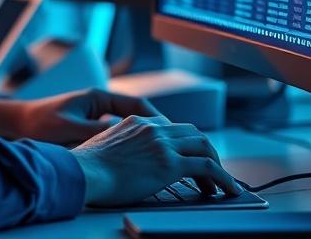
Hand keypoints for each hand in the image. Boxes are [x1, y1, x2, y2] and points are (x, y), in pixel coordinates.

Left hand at [0, 88, 158, 144]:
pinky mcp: (89, 130)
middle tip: (171, 147)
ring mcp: (95, 117)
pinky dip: (126, 146)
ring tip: (158, 155)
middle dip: (154, 130)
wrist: (16, 125)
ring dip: (141, 139)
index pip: (137, 105)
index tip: (170, 133)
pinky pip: (115, 137)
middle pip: (136, 116)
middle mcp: (99, 105)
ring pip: (127, 128)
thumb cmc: (39, 123)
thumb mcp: (70, 128)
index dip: (156, 119)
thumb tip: (123, 139)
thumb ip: (96, 133)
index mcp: (98, 97)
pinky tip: (132, 161)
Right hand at [70, 113, 240, 205]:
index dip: (185, 142)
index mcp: (136, 121)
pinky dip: (223, 178)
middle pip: (193, 132)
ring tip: (221, 183)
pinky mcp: (170, 164)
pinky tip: (227, 189)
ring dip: (217, 165)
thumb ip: (121, 145)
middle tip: (211, 169)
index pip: (171, 126)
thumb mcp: (104, 145)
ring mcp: (163, 144)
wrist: (83, 172)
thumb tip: (125, 161)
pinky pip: (207, 167)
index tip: (189, 156)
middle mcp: (152, 128)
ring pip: (204, 146)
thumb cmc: (86, 167)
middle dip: (206, 151)